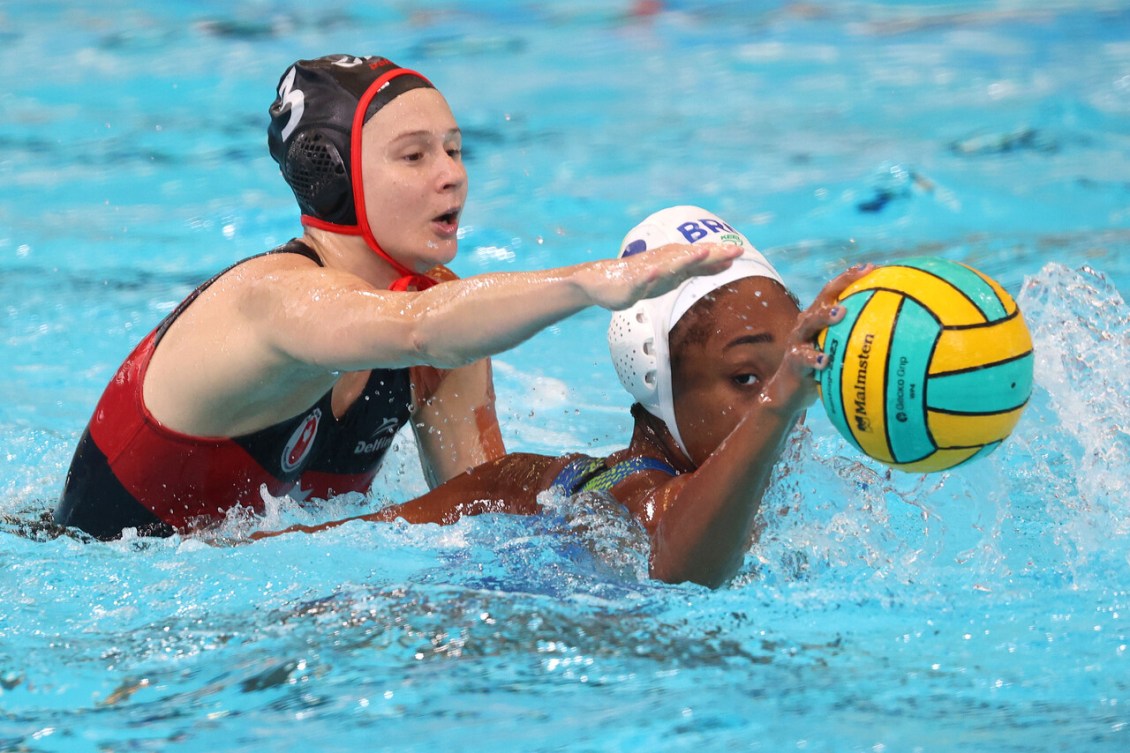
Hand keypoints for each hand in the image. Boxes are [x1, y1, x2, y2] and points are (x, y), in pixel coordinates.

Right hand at [579, 242, 742, 310]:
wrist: (602, 282)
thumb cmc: (643, 278)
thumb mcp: (676, 275)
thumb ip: (699, 269)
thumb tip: (728, 262)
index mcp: (674, 261)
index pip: (700, 257)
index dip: (719, 254)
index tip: (740, 251)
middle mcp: (664, 262)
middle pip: (690, 257)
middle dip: (711, 254)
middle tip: (733, 249)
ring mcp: (647, 271)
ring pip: (668, 265)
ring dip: (684, 259)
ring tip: (702, 253)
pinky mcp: (631, 282)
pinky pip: (641, 279)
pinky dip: (649, 275)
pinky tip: (655, 272)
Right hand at [761, 264, 874, 414]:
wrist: (790, 393)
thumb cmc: (821, 372)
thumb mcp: (838, 354)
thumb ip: (856, 343)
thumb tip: (896, 339)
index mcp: (818, 319)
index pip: (833, 292)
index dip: (849, 277)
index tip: (872, 267)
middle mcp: (806, 326)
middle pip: (821, 300)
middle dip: (838, 287)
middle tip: (859, 277)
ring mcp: (798, 342)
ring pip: (809, 323)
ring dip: (824, 316)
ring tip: (841, 313)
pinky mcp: (793, 362)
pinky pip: (803, 358)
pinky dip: (814, 358)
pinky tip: (825, 360)